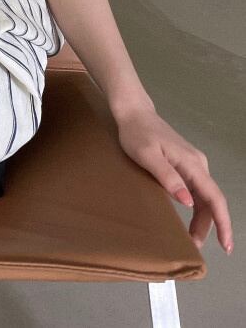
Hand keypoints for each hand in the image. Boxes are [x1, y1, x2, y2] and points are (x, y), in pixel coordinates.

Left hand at [115, 104, 233, 254]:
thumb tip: (188, 202)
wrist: (133, 112)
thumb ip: (168, 178)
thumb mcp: (148, 156)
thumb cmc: (137, 133)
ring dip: (202, 219)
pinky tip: (189, 218)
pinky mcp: (184, 164)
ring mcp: (192, 164)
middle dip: (209, 226)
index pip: (215, 197)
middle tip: (195, 247)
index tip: (226, 245)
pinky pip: (196, 190)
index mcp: (192, 164)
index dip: (223, 222)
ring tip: (191, 238)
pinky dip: (196, 207)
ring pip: (204, 197)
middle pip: (211, 200)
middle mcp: (198, 164)